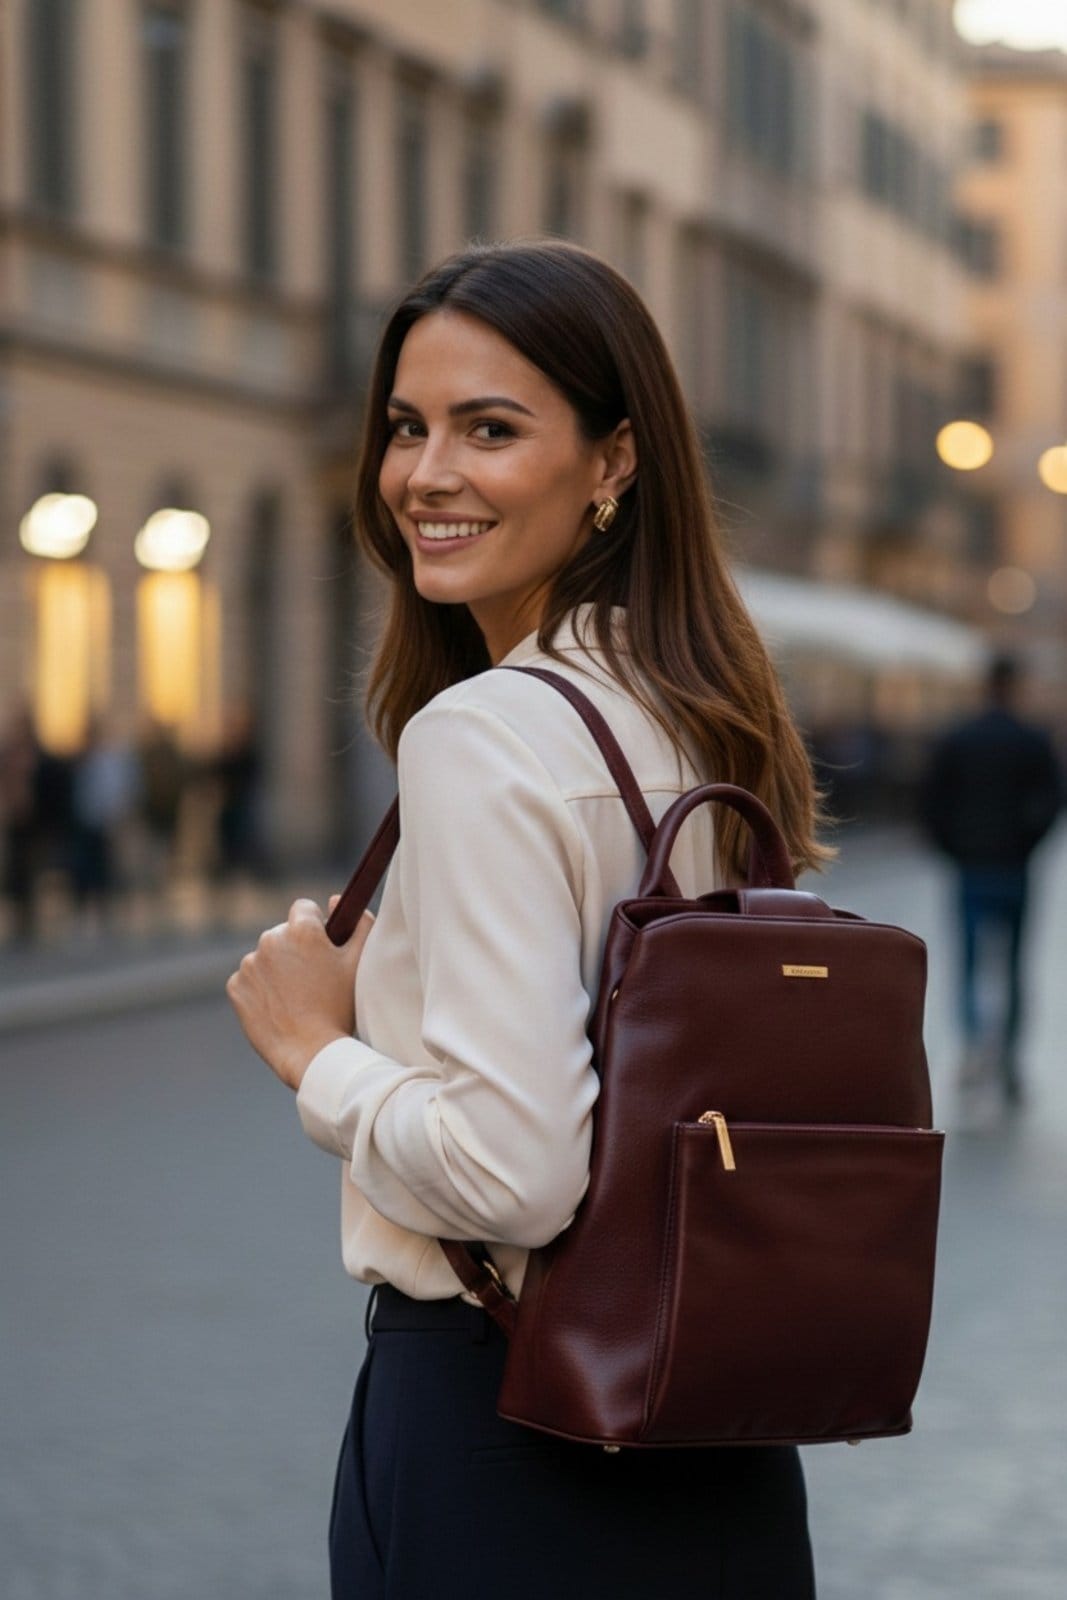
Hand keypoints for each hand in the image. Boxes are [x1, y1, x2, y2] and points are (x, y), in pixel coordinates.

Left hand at [226, 898, 375, 1091]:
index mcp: (301, 929)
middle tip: (313, 980)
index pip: (304, 908)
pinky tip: (279, 1007)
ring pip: (266, 957)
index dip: (316, 926)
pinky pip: (249, 979)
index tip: (323, 947)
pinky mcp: (236, 987)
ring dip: (278, 969)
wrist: (311, 1052)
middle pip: (283, 934)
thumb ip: (360, 922)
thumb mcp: (361, 962)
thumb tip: (336, 900)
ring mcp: (250, 964)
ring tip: (297, 998)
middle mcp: (270, 939)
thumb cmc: (340, 1007)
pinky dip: (261, 989)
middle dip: (296, 949)